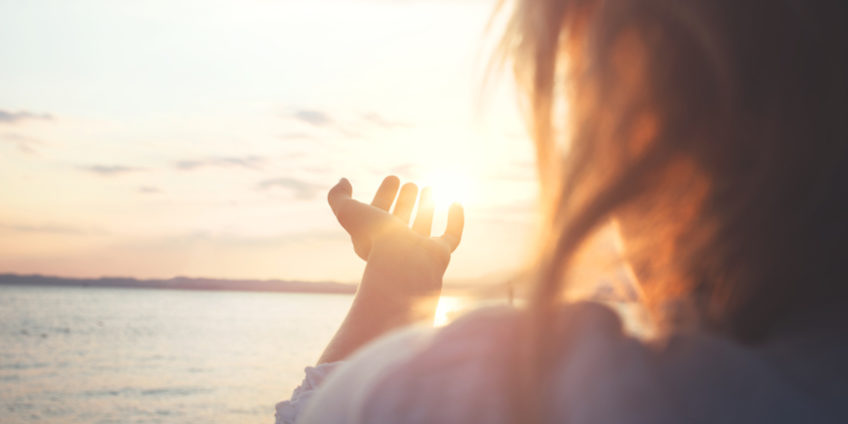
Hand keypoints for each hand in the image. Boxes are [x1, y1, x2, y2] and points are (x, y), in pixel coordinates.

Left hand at [316, 176, 463, 362]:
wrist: (403, 265)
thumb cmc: (375, 239)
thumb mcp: (348, 212)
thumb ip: (338, 196)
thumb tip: (343, 181)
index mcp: (374, 238)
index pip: (379, 214)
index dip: (384, 195)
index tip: (392, 178)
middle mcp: (397, 246)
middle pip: (401, 220)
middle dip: (405, 200)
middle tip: (410, 184)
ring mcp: (419, 251)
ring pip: (423, 226)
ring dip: (426, 206)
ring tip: (429, 188)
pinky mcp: (440, 254)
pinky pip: (451, 236)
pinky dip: (455, 219)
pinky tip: (455, 201)